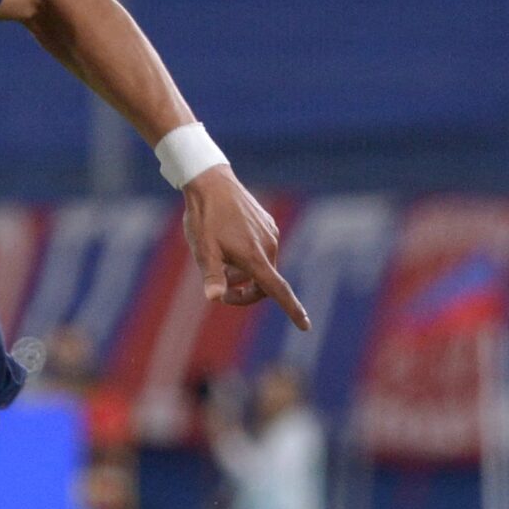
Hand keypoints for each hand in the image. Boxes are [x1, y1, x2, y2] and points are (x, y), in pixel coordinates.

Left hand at [180, 165, 307, 328]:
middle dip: (246, 293)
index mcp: (255, 257)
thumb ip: (212, 275)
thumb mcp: (203, 250)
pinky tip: (228, 243)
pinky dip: (249, 257)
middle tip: (222, 293)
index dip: (292, 310)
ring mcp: (270, 234)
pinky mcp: (269, 225)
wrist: (211, 182)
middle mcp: (269, 246)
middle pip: (265, 284)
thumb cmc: (204, 218)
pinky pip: (263, 250)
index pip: (278, 291)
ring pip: (263, 267)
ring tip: (220, 261)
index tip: (306, 326)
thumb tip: (214, 298)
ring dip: (245, 274)